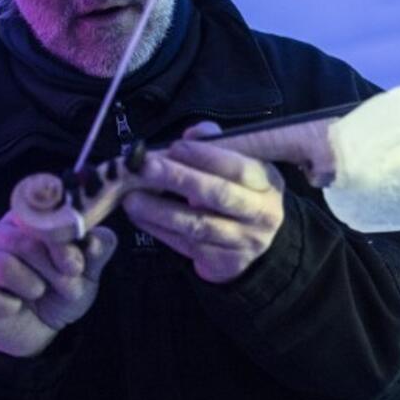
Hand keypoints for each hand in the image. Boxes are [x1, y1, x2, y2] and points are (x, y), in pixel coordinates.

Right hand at [0, 212, 116, 356]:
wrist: (35, 332)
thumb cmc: (57, 293)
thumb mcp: (85, 273)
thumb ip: (96, 251)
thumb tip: (100, 238)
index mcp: (23, 221)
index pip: (39, 217)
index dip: (61, 242)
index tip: (77, 265)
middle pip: (22, 241)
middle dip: (52, 269)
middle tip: (69, 288)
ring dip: (28, 284)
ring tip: (38, 293)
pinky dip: (5, 305)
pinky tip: (14, 308)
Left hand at [122, 122, 284, 283]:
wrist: (255, 240)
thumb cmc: (241, 192)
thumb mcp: (240, 164)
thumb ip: (216, 143)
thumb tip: (191, 135)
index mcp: (267, 183)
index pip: (239, 168)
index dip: (206, 156)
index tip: (174, 147)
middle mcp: (261, 214)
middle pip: (219, 195)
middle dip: (179, 179)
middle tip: (145, 169)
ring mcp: (243, 242)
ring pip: (198, 225)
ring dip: (160, 210)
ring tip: (131, 198)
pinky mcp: (224, 263)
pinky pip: (186, 245)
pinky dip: (159, 230)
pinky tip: (139, 217)